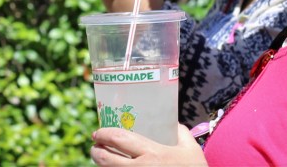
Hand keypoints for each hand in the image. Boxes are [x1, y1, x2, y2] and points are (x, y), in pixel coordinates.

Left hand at [90, 126, 206, 165]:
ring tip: (101, 159)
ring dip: (101, 166)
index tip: (98, 132)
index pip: (119, 139)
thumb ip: (181, 133)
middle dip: (96, 152)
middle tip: (95, 146)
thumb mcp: (191, 149)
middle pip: (106, 160)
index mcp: (152, 153)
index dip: (104, 134)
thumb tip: (174, 123)